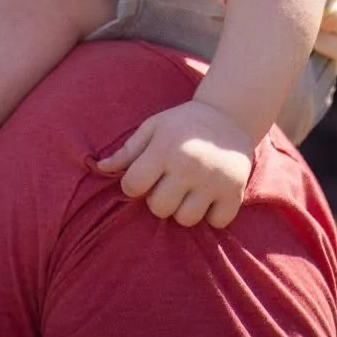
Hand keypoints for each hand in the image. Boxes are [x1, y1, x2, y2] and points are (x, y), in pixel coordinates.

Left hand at [97, 100, 257, 227]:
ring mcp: (214, 181)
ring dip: (183, 209)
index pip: (132, 186)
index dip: (133, 185)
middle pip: (159, 208)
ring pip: (186, 219)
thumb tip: (101, 167)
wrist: (229, 115)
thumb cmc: (183, 123)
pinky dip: (212, 214)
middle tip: (168, 184)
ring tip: (187, 192)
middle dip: (158, 199)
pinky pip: (217, 222)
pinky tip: (209, 197)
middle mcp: (189, 167)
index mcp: (164, 150)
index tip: (144, 177)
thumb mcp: (153, 127)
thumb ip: (128, 150)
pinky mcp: (235, 192)